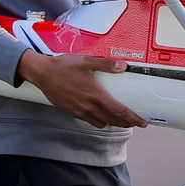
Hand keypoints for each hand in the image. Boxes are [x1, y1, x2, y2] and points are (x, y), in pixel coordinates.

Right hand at [17, 50, 147, 128]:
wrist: (43, 74)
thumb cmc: (63, 66)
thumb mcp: (86, 62)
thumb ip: (106, 65)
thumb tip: (122, 66)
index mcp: (95, 95)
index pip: (119, 111)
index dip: (133, 118)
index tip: (142, 122)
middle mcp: (88, 106)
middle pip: (113, 121)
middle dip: (126, 123)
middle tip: (134, 122)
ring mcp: (79, 111)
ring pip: (101, 123)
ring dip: (112, 123)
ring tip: (118, 119)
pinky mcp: (72, 112)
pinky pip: (89, 121)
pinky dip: (98, 120)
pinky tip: (99, 114)